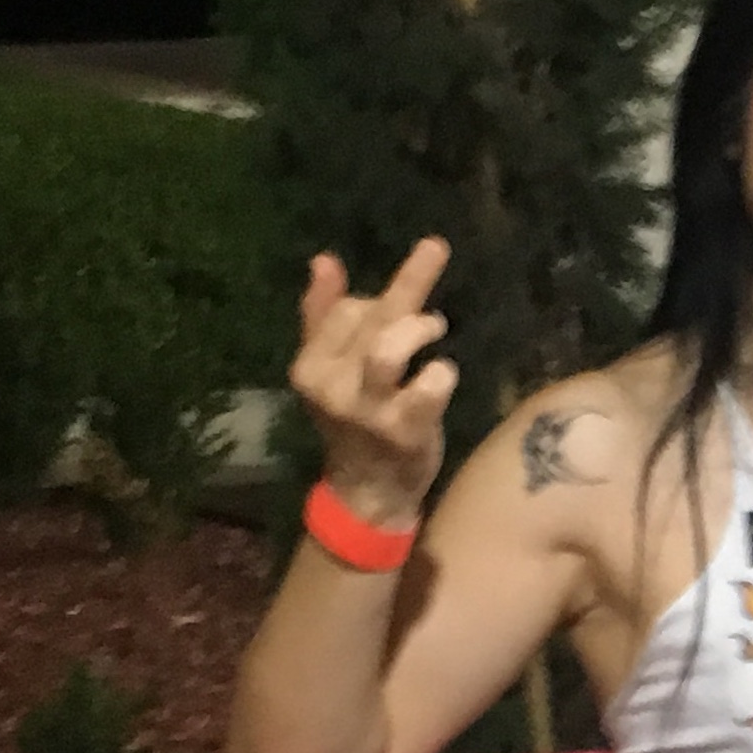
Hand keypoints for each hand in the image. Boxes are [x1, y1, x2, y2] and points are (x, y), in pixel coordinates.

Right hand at [289, 237, 457, 522]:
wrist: (368, 493)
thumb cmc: (356, 422)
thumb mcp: (330, 370)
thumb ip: (323, 315)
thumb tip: (323, 259)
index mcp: (310, 367)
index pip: (346, 309)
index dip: (376, 301)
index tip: (395, 310)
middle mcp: (333, 387)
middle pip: (371, 318)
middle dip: (410, 291)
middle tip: (433, 301)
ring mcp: (368, 411)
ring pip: (390, 348)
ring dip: (419, 328)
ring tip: (436, 327)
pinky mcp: (404, 431)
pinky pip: (430, 385)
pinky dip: (442, 372)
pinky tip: (441, 376)